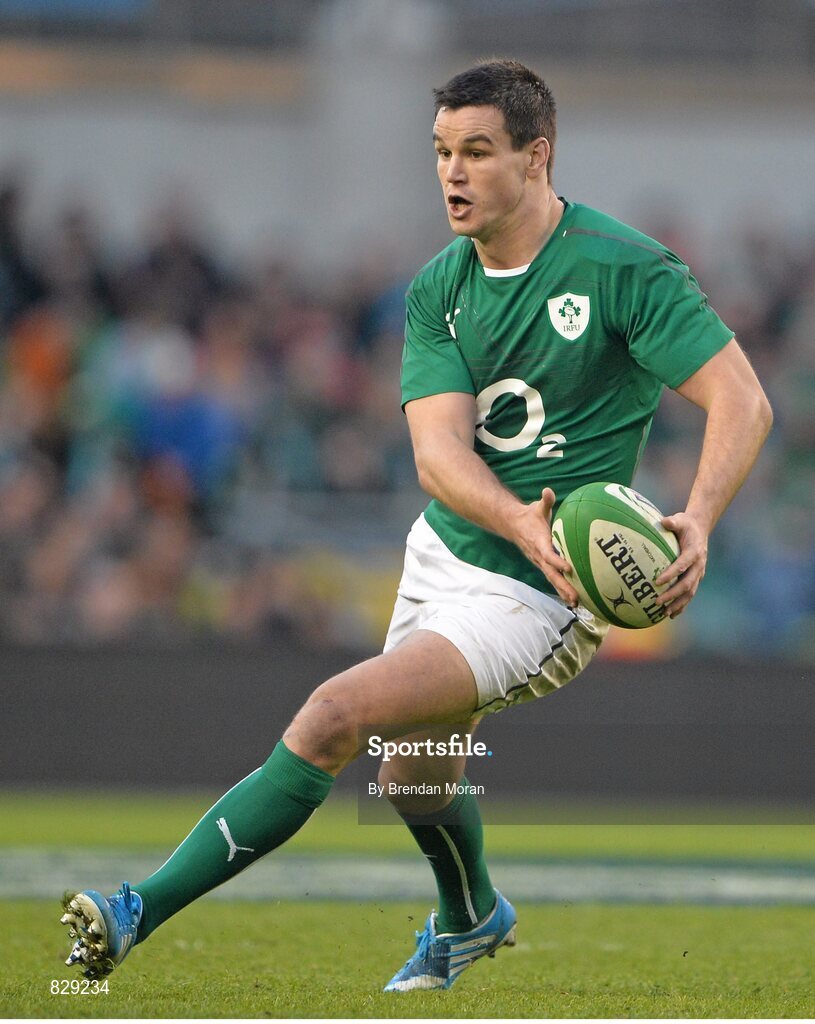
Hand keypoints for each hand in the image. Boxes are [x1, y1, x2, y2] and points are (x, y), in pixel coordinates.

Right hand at [507, 487, 578, 607]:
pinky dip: (562, 589)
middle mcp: (539, 556)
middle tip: (575, 597)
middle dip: (563, 586)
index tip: (569, 568)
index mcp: (539, 543)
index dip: (558, 561)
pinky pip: (554, 579)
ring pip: (553, 580)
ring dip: (564, 592)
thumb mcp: (536, 507)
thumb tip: (548, 491)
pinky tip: (573, 599)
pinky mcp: (543, 565)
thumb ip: (545, 501)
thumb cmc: (529, 516)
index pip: (548, 554)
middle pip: (552, 574)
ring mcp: (540, 563)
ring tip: (576, 604)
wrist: (513, 526)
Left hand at [655, 511, 708, 617]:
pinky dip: (682, 604)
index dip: (671, 574)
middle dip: (673, 594)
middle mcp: (698, 565)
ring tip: (665, 613)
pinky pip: (690, 593)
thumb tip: (663, 521)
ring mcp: (699, 573)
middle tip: (657, 601)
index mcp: (694, 552)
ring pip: (690, 592)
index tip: (657, 581)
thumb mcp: (680, 520)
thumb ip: (672, 522)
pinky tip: (672, 614)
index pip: (682, 565)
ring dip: (678, 603)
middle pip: (687, 583)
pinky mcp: (696, 577)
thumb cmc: (686, 524)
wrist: (700, 529)